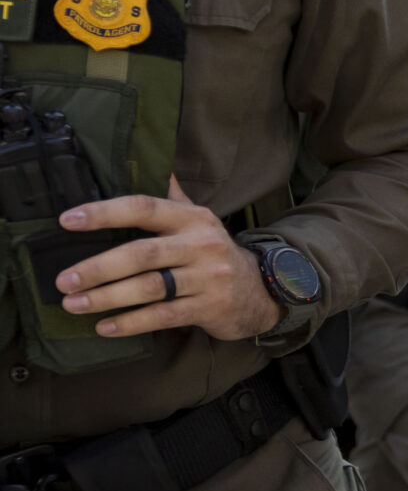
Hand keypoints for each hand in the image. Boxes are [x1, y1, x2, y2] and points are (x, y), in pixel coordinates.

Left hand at [55, 176, 282, 339]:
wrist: (261, 290)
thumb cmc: (213, 253)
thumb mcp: (199, 219)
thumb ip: (172, 197)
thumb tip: (156, 162)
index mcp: (191, 218)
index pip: (144, 208)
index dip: (105, 213)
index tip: (67, 220)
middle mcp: (201, 245)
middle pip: (143, 254)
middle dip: (98, 268)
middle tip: (63, 280)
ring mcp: (207, 278)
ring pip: (150, 288)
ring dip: (107, 298)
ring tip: (73, 304)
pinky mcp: (210, 307)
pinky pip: (164, 316)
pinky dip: (131, 323)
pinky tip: (104, 327)